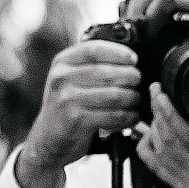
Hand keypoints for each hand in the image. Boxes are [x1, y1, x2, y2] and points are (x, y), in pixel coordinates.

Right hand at [14, 39, 142, 187]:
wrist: (49, 137)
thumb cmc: (69, 105)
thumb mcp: (71, 79)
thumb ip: (91, 66)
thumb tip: (127, 57)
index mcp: (62, 63)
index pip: (93, 50)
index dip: (118, 53)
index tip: (133, 59)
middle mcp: (62, 78)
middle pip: (108, 72)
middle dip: (131, 77)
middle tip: (139, 82)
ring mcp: (68, 99)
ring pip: (114, 95)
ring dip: (132, 99)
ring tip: (136, 101)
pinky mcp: (76, 119)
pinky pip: (113, 116)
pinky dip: (128, 117)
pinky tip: (131, 117)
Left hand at [135, 91, 188, 187]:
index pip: (187, 133)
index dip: (169, 111)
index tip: (162, 93)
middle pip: (167, 138)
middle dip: (157, 112)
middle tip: (156, 94)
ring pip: (158, 151)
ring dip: (152, 128)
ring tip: (156, 112)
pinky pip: (155, 166)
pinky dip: (147, 147)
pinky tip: (150, 135)